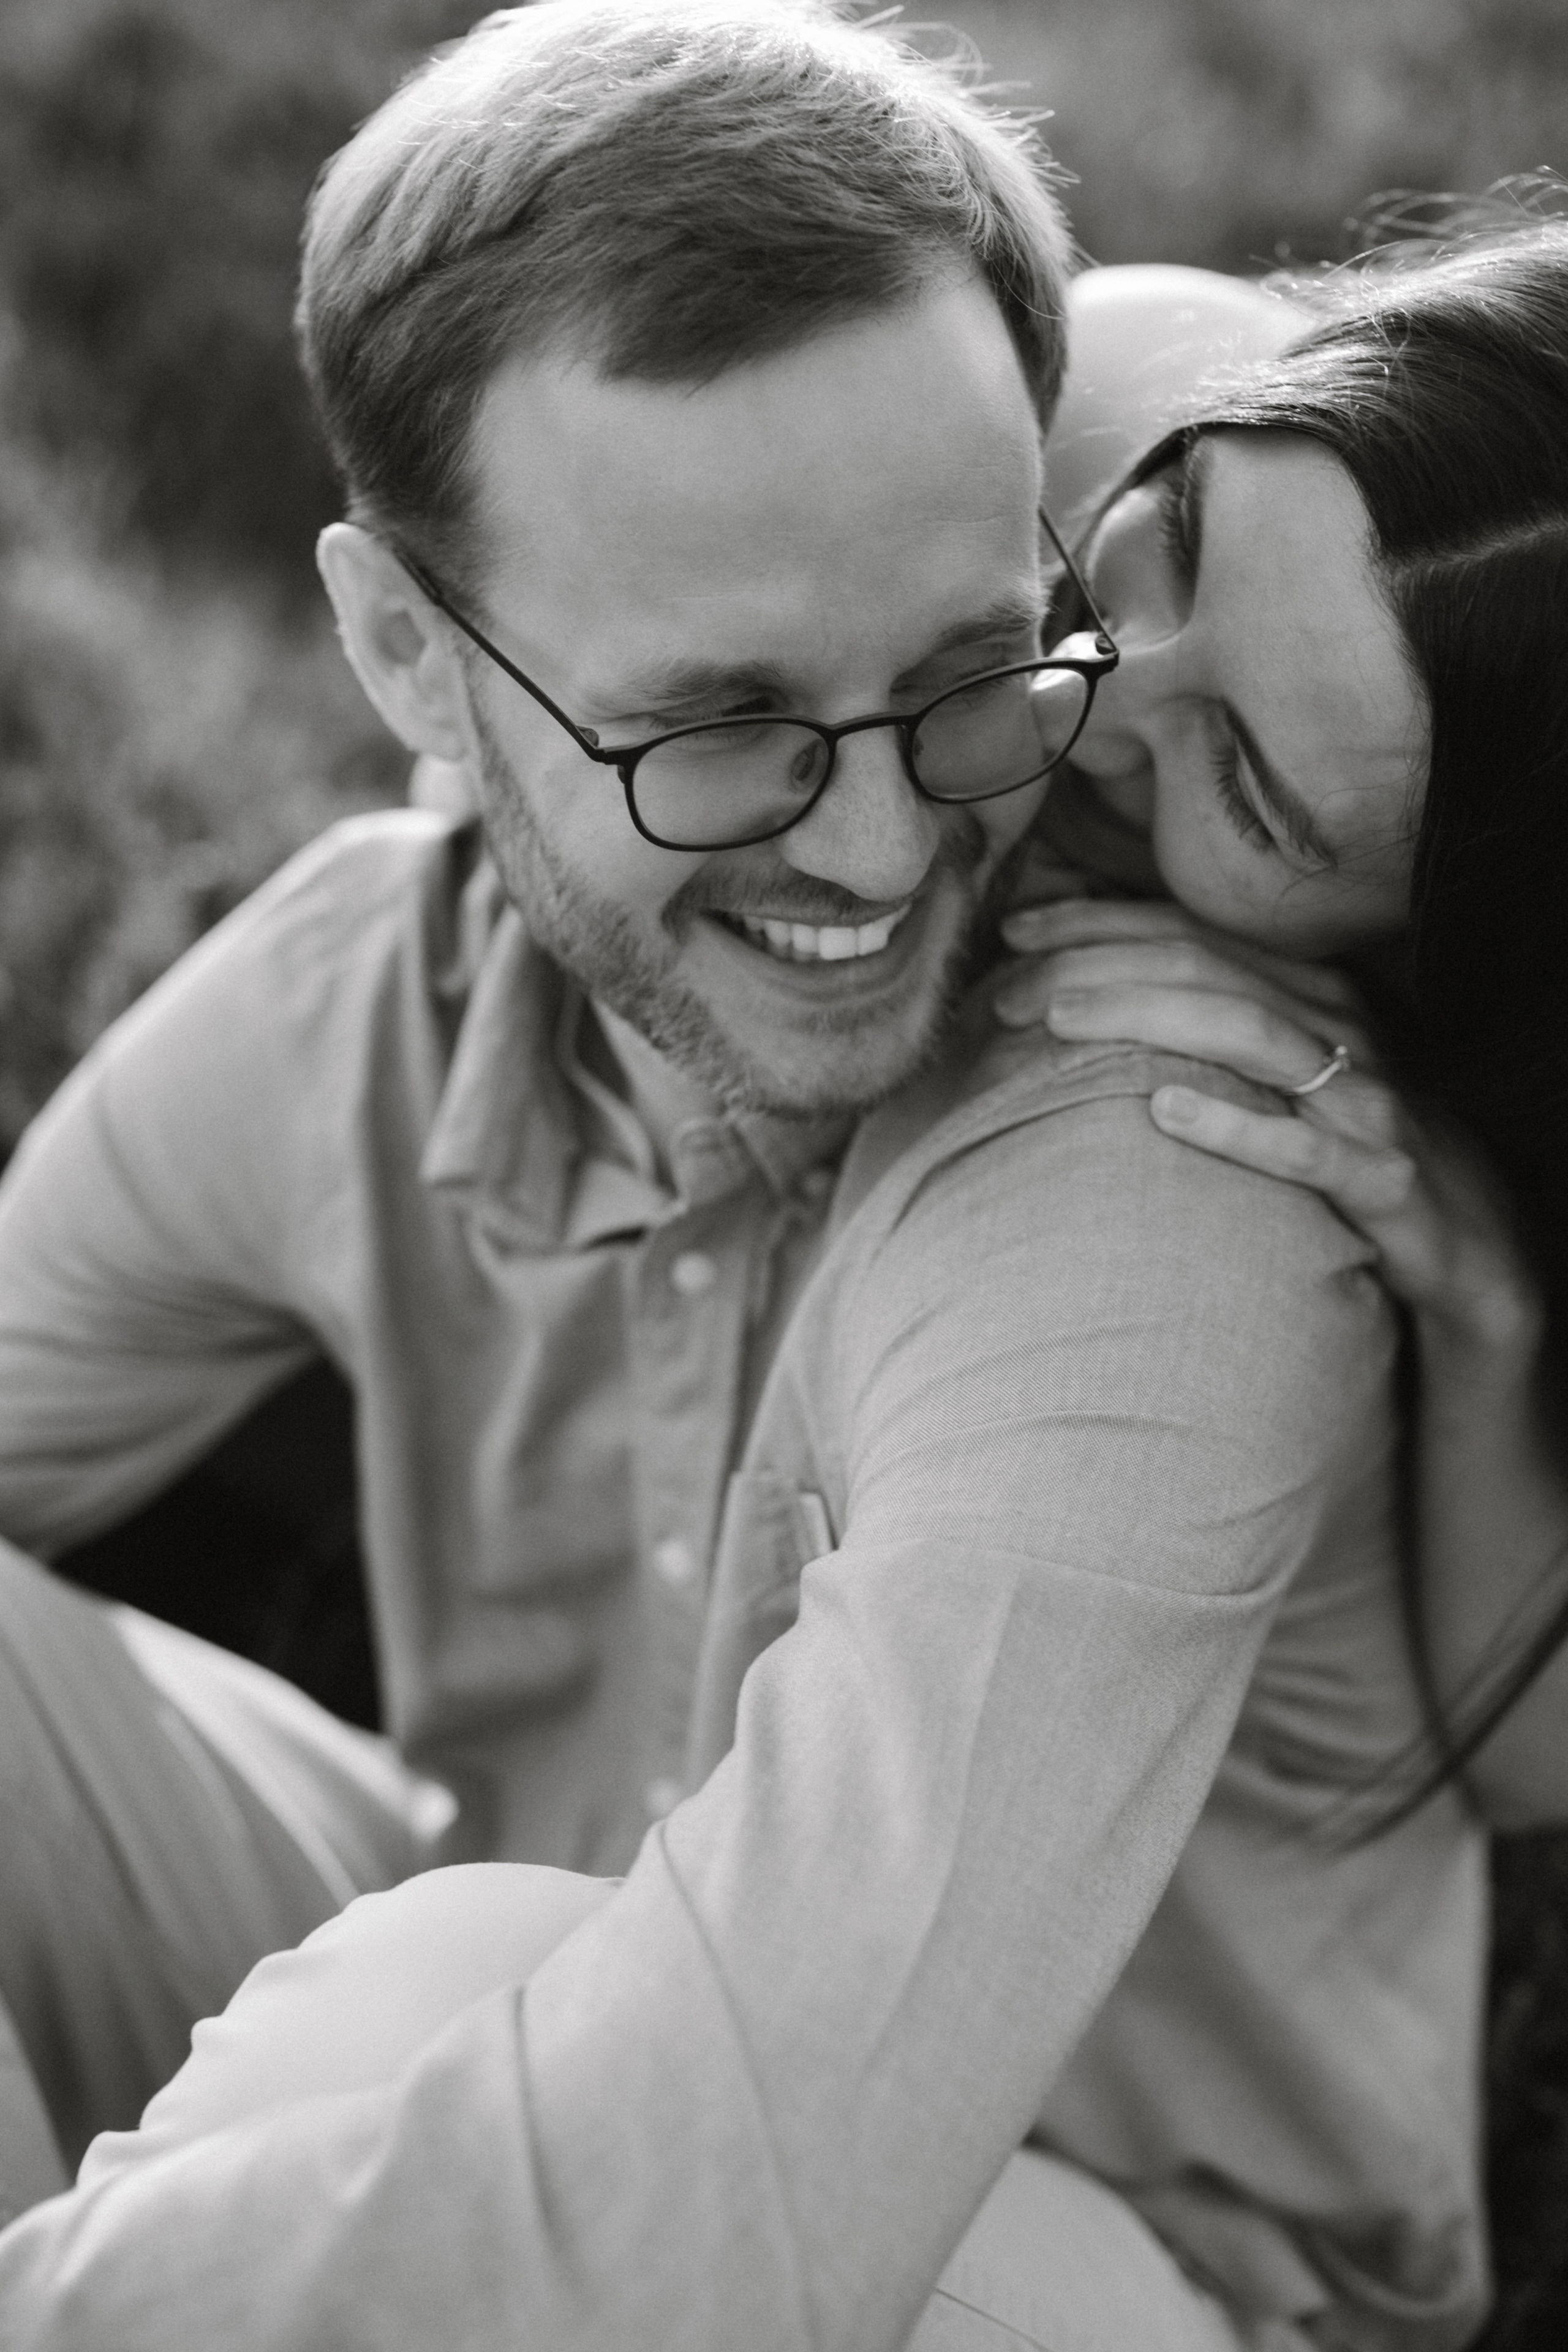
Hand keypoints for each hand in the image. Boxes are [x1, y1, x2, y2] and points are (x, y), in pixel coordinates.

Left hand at [995, 898, 1540, 1358]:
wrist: (1473, 1244)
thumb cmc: (1354, 1152)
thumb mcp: (1285, 1079)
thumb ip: (1205, 1033)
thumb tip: (1083, 998)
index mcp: (1312, 994)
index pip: (1192, 937)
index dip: (1099, 926)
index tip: (1013, 935)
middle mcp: (1342, 1027)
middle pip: (1208, 972)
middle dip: (1098, 968)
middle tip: (1006, 990)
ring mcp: (1367, 1099)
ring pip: (1249, 1035)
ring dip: (1146, 1020)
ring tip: (1060, 1020)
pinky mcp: (1383, 1176)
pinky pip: (1304, 1147)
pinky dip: (1233, 1125)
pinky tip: (1164, 1110)